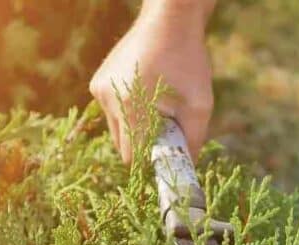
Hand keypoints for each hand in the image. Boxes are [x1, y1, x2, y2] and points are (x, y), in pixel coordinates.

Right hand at [90, 0, 215, 162]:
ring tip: (158, 103)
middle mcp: (109, 100)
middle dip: (145, 144)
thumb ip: (193, 143)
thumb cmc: (188, 62)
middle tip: (167, 125)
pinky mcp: (98, 83)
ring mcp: (100, 90)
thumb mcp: (200, 106)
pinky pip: (113, 112)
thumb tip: (186, 170)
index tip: (167, 154)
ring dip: (136, 127)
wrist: (169, 20)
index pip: (133, 156)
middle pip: (123, 146)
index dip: (151, 160)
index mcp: (131, 107)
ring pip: (117, 129)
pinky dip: (129, 111)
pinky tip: (145, 91)